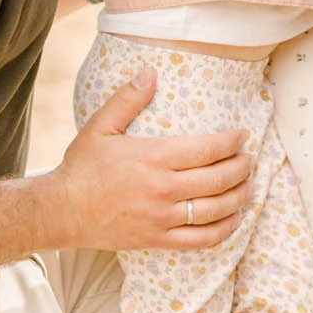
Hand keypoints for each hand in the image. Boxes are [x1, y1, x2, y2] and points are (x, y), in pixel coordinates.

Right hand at [52, 68, 254, 251]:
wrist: (62, 211)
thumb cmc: (82, 167)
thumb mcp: (101, 126)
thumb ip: (128, 99)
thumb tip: (150, 72)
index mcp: (154, 158)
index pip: (207, 149)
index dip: (231, 142)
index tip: (241, 136)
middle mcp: (163, 189)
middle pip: (218, 179)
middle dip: (241, 167)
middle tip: (250, 159)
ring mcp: (163, 218)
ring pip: (215, 210)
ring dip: (239, 197)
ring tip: (250, 186)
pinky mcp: (158, 240)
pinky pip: (200, 240)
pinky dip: (223, 230)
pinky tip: (234, 220)